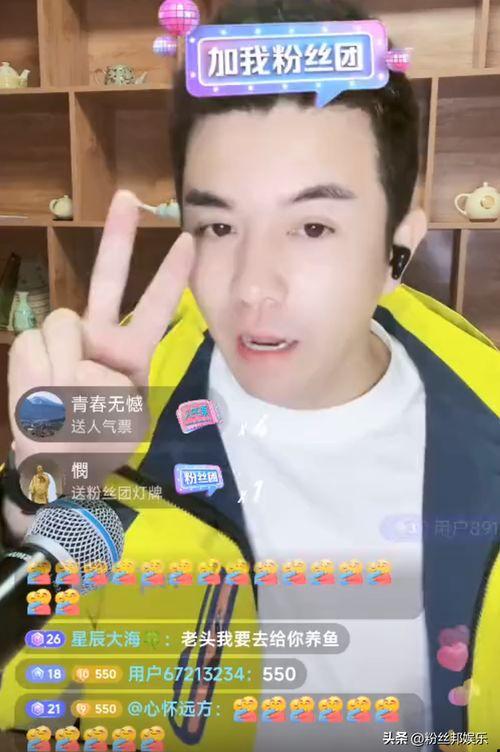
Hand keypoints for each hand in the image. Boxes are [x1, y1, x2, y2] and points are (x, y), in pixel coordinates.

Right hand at [5, 190, 194, 530]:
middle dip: (119, 236)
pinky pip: (33, 343)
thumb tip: (75, 343)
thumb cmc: (97, 443)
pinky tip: (42, 394)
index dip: (171, 275)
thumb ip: (110, 374)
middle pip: (108, 279)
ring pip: (60, 323)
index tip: (189, 241)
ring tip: (62, 401)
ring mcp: (67, 342)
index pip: (153, 307)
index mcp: (133, 353)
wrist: (55, 468)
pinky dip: (34, 370)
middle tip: (128, 196)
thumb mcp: (125, 415)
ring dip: (60, 364)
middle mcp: (100, 338)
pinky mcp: (36, 349)